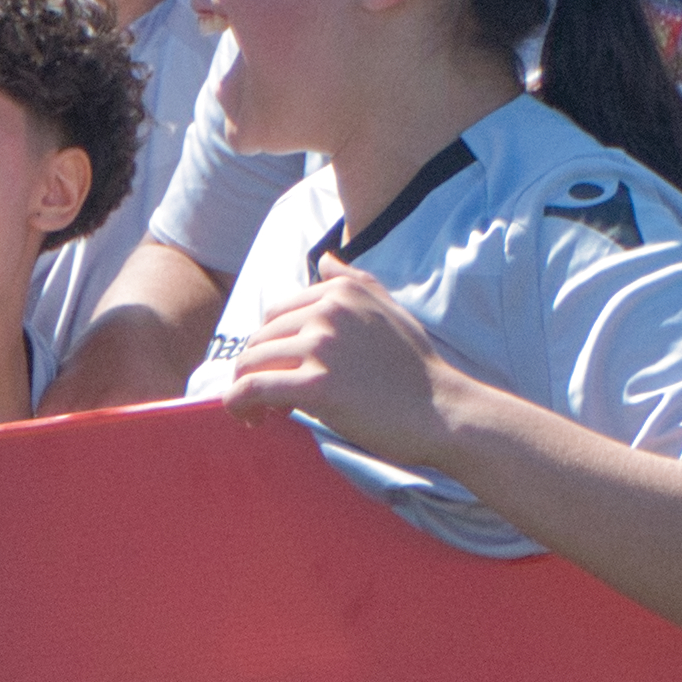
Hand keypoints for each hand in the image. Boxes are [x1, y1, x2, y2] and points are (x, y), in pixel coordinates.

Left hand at [214, 263, 464, 469]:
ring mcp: (321, 346)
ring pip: (249, 363)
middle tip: (274, 401)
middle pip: (260, 338)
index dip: (273, 346)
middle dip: (258, 369)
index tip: (285, 371)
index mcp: (341, 291)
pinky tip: (249, 420)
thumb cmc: (418, 369)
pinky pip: (251, 389)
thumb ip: (355, 283)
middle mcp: (328, 311)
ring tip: (264, 414)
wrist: (444, 412)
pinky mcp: (316, 385)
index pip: (277, 314)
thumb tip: (326, 260)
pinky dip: (237, 405)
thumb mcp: (391, 311)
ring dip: (245, 391)